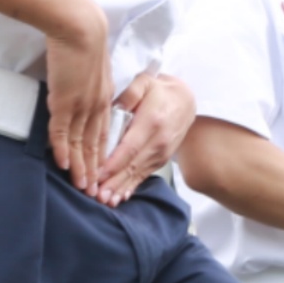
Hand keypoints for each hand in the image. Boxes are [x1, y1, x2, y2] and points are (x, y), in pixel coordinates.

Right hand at [41, 0, 115, 194]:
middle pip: (96, 144)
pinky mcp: (65, 101)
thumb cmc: (82, 40)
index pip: (105, 133)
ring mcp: (81, 105)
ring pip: (82, 143)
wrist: (79, 27)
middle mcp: (97, 106)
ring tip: (81, 187)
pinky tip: (62, 165)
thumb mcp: (91, 66)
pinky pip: (63, 131)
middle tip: (94, 191)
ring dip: (81, 166)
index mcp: (105, 98)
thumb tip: (76, 91)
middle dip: (95, 169)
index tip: (101, 171)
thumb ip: (86, 83)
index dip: (102, 154)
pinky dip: (63, 149)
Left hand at [93, 70, 194, 207]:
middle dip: (113, 181)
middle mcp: (159, 141)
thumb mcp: (145, 82)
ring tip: (105, 201)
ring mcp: (162, 152)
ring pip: (138, 173)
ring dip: (121, 188)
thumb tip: (115, 108)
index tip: (97, 174)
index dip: (113, 163)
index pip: (129, 147)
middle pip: (132, 165)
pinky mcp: (161, 159)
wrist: (186, 101)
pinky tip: (120, 197)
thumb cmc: (160, 91)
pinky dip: (132, 186)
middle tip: (97, 195)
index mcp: (152, 122)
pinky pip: (145, 175)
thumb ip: (129, 93)